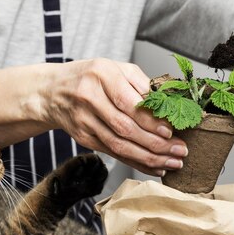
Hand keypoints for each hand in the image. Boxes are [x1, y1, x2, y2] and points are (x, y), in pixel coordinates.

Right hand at [43, 58, 187, 176]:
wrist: (53, 91)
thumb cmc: (91, 77)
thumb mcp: (115, 68)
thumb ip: (141, 83)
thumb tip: (167, 105)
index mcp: (101, 75)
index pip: (129, 103)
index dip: (150, 120)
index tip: (171, 131)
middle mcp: (89, 98)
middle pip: (125, 128)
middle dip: (156, 143)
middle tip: (180, 151)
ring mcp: (84, 121)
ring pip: (119, 146)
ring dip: (149, 158)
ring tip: (172, 162)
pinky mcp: (84, 139)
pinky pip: (113, 154)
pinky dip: (136, 162)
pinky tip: (155, 166)